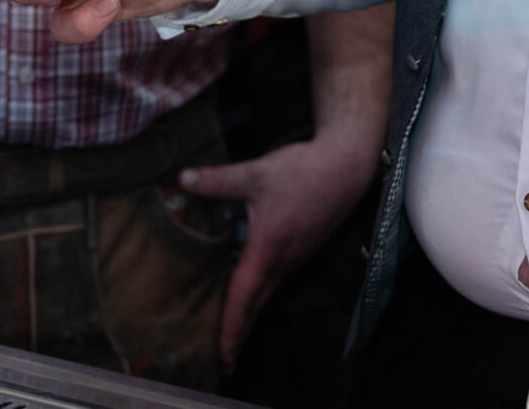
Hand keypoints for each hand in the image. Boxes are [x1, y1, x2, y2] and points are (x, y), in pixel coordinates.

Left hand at [180, 126, 381, 370]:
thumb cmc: (302, 172)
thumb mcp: (256, 173)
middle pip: (257, 306)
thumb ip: (218, 179)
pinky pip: (277, 282)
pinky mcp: (303, 249)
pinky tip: (252, 293)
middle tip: (224, 361)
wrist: (346, 167)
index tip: (222, 355)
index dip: (231, 328)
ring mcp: (296, 258)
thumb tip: (183, 177)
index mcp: (267, 251)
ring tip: (233, 335)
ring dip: (251, 317)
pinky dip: (261, 297)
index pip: (243, 299)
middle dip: (240, 334)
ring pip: (268, 295)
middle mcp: (283, 263)